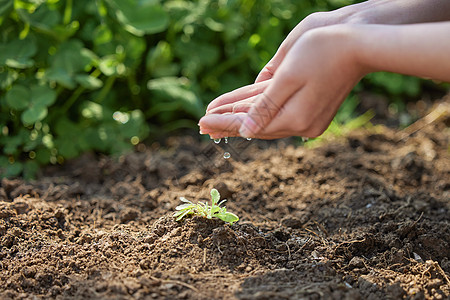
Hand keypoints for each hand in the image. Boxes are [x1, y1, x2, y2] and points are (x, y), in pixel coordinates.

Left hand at [199, 25, 365, 138]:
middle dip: (228, 123)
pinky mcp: (312, 110)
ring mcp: (309, 119)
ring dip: (241, 118)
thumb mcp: (289, 76)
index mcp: (295, 117)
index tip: (201, 123)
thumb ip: (266, 106)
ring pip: (265, 119)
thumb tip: (245, 131)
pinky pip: (277, 112)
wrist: (360, 44)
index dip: (224, 123)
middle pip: (256, 126)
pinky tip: (243, 110)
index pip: (250, 125)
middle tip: (202, 125)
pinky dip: (258, 111)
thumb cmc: (323, 51)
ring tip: (216, 119)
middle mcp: (302, 124)